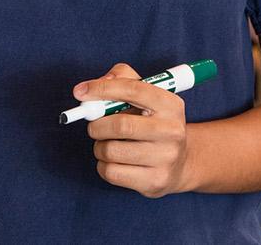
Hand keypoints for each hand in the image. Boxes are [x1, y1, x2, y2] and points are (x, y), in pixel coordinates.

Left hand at [76, 63, 190, 197]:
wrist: (180, 163)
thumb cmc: (154, 124)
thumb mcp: (148, 97)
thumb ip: (123, 79)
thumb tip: (95, 85)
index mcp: (171, 105)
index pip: (134, 89)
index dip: (103, 89)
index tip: (80, 92)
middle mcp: (172, 131)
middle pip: (120, 125)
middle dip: (97, 125)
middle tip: (94, 126)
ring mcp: (165, 158)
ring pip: (111, 150)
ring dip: (99, 146)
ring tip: (109, 145)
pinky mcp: (154, 181)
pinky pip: (111, 172)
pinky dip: (103, 165)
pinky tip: (114, 161)